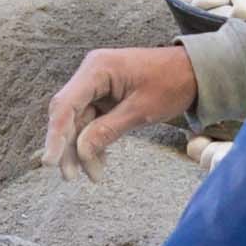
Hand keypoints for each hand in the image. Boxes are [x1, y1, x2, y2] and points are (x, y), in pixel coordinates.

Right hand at [44, 42, 195, 178]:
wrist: (195, 71)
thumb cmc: (172, 83)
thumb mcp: (141, 111)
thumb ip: (107, 131)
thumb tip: (80, 152)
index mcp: (97, 68)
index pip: (65, 105)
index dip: (55, 135)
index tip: (50, 163)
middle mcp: (91, 73)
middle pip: (68, 115)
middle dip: (69, 147)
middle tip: (71, 177)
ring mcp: (96, 84)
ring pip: (78, 121)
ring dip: (82, 148)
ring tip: (94, 174)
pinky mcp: (104, 95)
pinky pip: (92, 120)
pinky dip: (94, 140)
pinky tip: (100, 161)